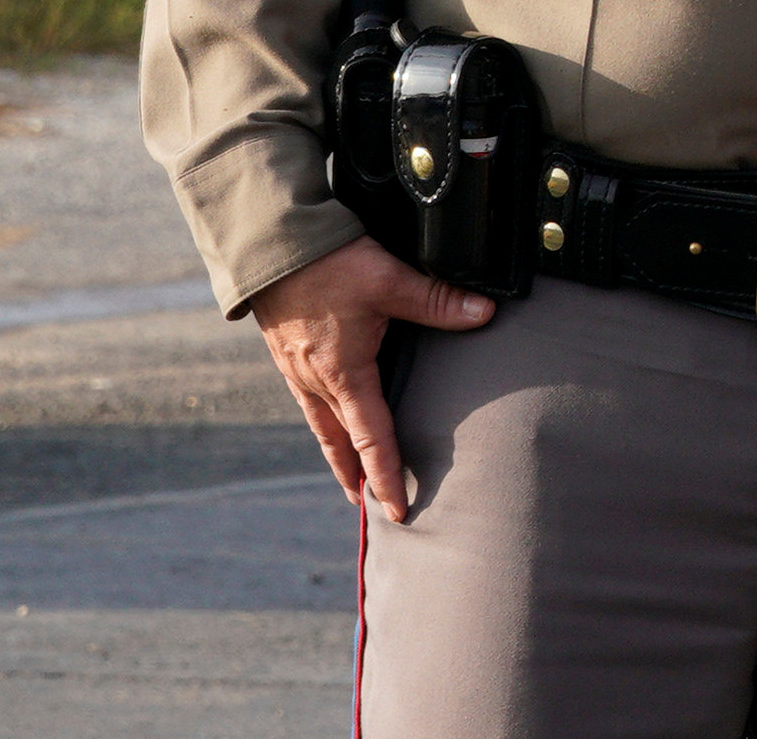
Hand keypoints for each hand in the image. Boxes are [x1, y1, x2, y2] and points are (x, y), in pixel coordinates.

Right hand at [249, 235, 494, 523]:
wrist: (271, 245)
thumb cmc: (330, 264)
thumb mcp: (389, 281)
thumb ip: (437, 301)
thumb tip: (485, 312)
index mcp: (343, 374)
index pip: (372, 438)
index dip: (386, 475)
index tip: (397, 509)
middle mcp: (316, 380)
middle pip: (340, 441)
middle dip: (356, 475)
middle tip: (370, 505)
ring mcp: (296, 369)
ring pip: (321, 423)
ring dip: (336, 452)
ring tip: (347, 474)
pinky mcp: (286, 352)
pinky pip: (307, 399)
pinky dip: (322, 419)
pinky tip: (329, 414)